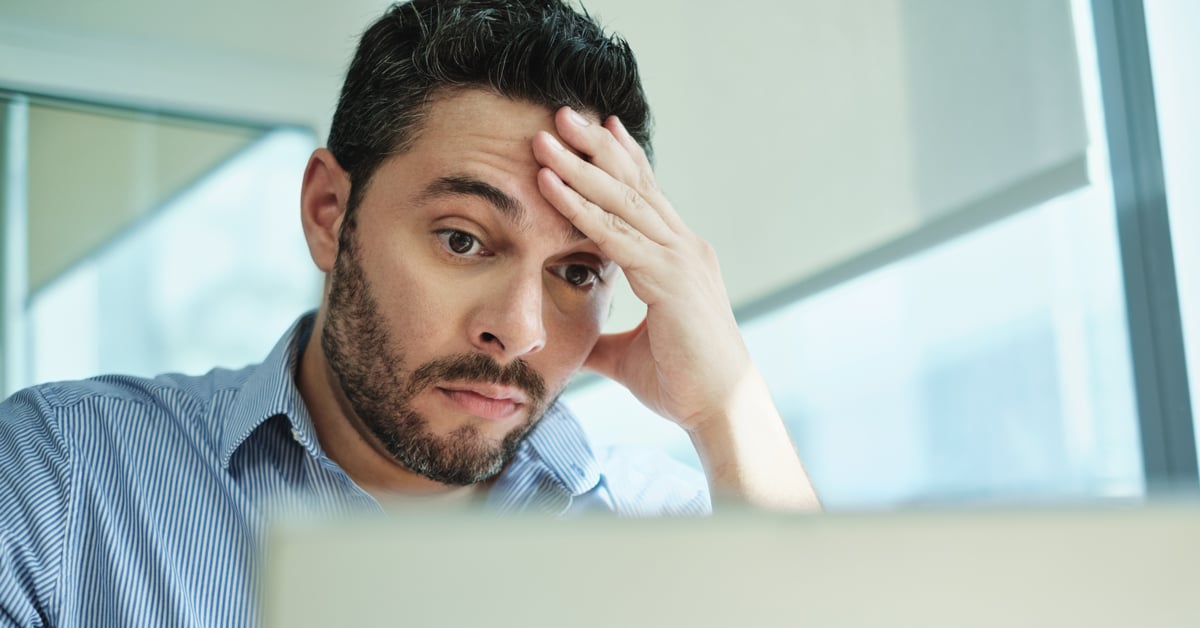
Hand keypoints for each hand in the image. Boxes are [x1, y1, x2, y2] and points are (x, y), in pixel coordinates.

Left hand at [531, 107, 753, 434]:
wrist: (721, 409)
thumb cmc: (685, 383)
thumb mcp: (630, 356)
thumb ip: (604, 340)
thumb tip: (576, 341)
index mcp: (680, 257)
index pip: (646, 196)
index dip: (621, 160)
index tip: (596, 129)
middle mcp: (685, 247)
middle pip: (634, 184)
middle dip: (595, 146)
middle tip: (562, 112)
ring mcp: (680, 258)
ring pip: (622, 200)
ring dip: (580, 165)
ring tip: (546, 134)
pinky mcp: (670, 279)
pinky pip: (616, 235)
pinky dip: (580, 208)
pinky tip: (551, 184)